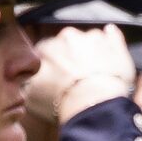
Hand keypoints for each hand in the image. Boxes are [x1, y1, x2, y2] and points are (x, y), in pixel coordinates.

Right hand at [23, 25, 137, 124]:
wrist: (94, 105)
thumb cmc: (61, 102)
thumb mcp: (30, 97)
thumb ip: (27, 82)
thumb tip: (26, 79)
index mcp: (45, 47)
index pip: (43, 52)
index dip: (49, 66)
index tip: (54, 78)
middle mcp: (66, 36)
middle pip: (66, 44)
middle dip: (68, 56)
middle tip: (73, 77)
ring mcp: (92, 37)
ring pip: (87, 40)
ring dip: (88, 51)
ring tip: (92, 73)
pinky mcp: (114, 42)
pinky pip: (111, 35)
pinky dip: (110, 41)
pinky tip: (108, 55)